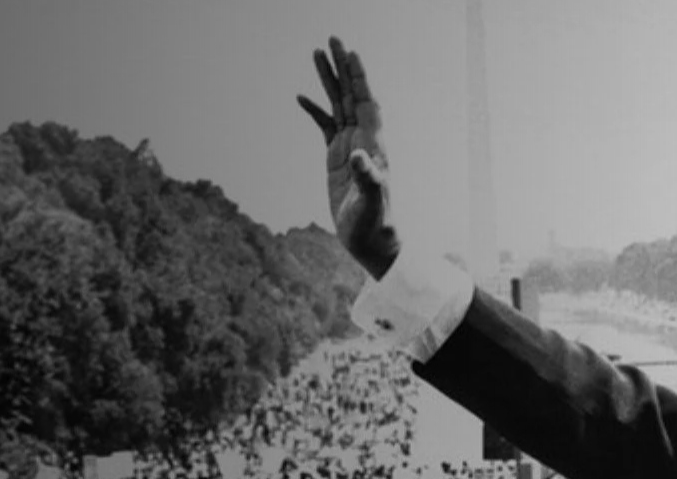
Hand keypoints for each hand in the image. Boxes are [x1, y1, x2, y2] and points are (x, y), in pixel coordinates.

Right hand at [298, 37, 399, 280]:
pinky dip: (315, 110)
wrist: (371, 241)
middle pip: (352, 95)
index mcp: (373, 144)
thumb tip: (358, 156)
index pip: (366, 101)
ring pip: (338, 105)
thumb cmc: (375, 224)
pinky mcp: (336, 158)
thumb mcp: (371, 203)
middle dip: (342, 67)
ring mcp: (349, 147)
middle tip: (332, 39)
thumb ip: (368, 179)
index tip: (350, 53)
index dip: (359, 78)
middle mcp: (363, 140)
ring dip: (328, 80)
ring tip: (316, 54)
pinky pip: (325, 126)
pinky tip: (301, 97)